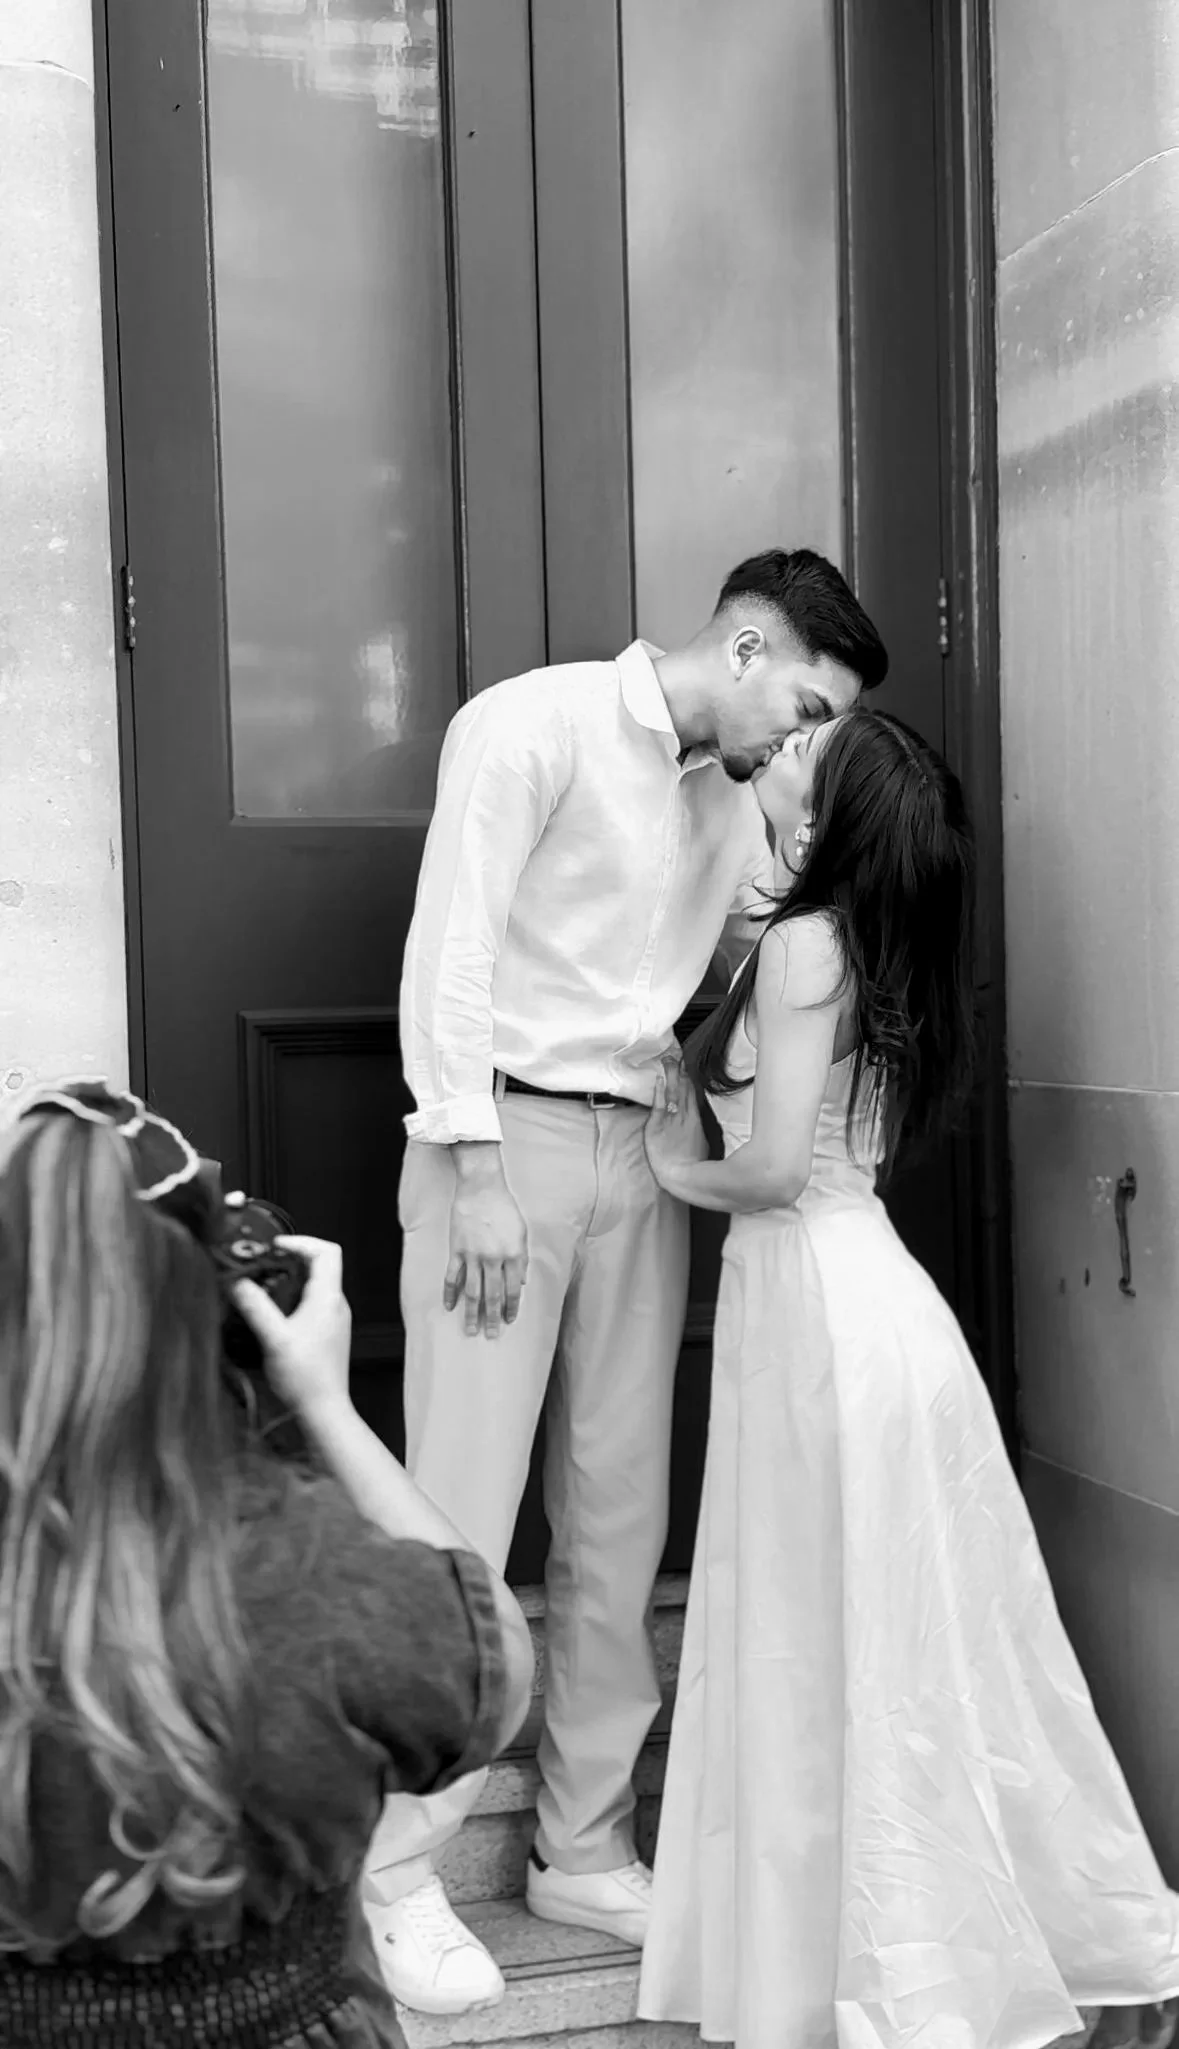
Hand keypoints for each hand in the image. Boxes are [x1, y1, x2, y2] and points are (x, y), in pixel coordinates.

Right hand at [233, 1236, 352, 1419]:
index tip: (273, 1247)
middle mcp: (336, 1304)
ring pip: (314, 1284)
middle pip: (319, 1265)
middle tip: (260, 1264)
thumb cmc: (304, 1376)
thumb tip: (235, 1280)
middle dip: (289, 1259)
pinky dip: (292, 1297)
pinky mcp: (327, 1332)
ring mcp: (333, 1318)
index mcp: (329, 1298)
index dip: (302, 1242)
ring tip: (261, 1285)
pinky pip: (312, 1302)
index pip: (327, 1252)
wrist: (324, 1410)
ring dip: (289, 1279)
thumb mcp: (274, 1338)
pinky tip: (272, 1311)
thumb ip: (254, 1306)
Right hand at [445, 1177, 528, 1339]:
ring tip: (471, 1330)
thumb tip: (521, 1283)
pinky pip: (452, 1277)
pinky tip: (449, 1307)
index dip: (511, 1308)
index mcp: (513, 1255)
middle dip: (492, 1318)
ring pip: (472, 1292)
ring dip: (472, 1313)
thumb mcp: (522, 1232)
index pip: (513, 1290)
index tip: (509, 1321)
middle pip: (493, 1296)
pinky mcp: (457, 1250)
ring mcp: (473, 1256)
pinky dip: (450, 1294)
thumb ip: (522, 1258)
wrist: (481, 1188)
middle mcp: (494, 1260)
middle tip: (491, 1335)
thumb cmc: (505, 1207)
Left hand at [645, 1062, 707, 1189]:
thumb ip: (697, 1127)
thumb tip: (695, 1118)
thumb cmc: (692, 1164)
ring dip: (671, 1075)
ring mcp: (671, 1120)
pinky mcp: (657, 1126)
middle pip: (683, 1088)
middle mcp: (685, 1116)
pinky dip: (660, 1092)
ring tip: (669, 1060)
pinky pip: (659, 1105)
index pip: (692, 1093)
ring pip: (673, 1092)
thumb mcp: (701, 1142)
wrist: (681, 1176)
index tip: (685, 1064)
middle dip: (679, 1070)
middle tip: (676, 1053)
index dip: (688, 1077)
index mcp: (695, 1119)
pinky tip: (660, 1080)